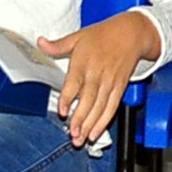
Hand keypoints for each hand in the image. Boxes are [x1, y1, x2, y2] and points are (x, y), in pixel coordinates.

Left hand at [39, 9, 162, 147]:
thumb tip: (40, 42)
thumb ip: (58, 45)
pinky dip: (104, 121)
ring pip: (100, 107)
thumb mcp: (78, 36)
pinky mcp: (120, 87)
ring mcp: (110, 81)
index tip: (62, 111)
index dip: (68, 98)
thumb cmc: (103, 35)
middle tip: (73, 134)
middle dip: (80, 119)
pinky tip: (96, 133)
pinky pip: (112, 107)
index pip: (74, 82)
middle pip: (88, 100)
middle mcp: (97, 73)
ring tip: (82, 139)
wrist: (131, 33)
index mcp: (83, 61)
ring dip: (90, 125)